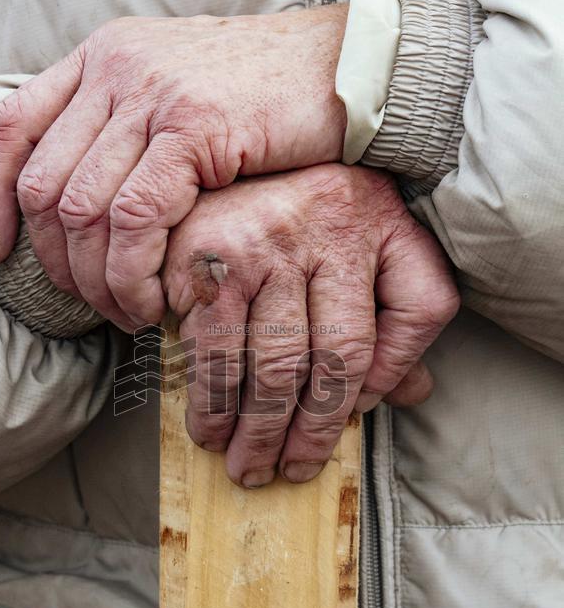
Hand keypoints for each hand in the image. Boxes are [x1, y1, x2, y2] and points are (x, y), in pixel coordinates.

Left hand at [0, 8, 346, 329]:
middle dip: (56, 262)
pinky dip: (134, 271)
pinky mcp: (192, 124)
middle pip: (42, 183)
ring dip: (97, 279)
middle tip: (90, 304)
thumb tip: (87, 202)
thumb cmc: (273, 97)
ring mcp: (152, 91)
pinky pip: (135, 216)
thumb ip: (130, 131)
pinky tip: (155, 300)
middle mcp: (117, 66)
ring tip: (129, 312)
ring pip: (82, 207)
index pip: (12, 125)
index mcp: (105, 57)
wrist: (351, 66)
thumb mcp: (183, 98)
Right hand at [162, 164, 459, 486]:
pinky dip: (206, 397)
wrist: (231, 136)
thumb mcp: (380, 244)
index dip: (367, 394)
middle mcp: (318, 228)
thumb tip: (406, 395)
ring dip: (249, 428)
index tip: (347, 426)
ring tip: (243, 464)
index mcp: (374, 223)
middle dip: (300, 431)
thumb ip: (401, 319)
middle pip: (319, 359)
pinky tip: (206, 426)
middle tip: (282, 471)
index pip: (388, 326)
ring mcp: (255, 241)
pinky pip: (205, 344)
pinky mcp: (200, 254)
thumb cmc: (317, 206)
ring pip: (260, 361)